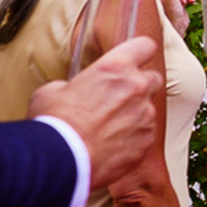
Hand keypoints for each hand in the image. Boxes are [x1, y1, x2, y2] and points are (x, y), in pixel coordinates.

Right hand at [29, 36, 161, 190]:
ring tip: (110, 128)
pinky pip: (146, 133)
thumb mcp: (52, 91)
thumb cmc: (55, 124)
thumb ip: (72, 84)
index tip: (134, 59)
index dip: (139, 52)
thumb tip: (70, 91)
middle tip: (120, 98)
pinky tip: (113, 144)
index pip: (144, 46)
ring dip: (135, 114)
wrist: (63, 160)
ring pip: (149, 109)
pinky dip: (134, 137)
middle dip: (141, 86)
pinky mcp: (147, 139)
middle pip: (153, 78)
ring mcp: (145, 114)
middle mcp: (136, 87)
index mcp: (115, 68)